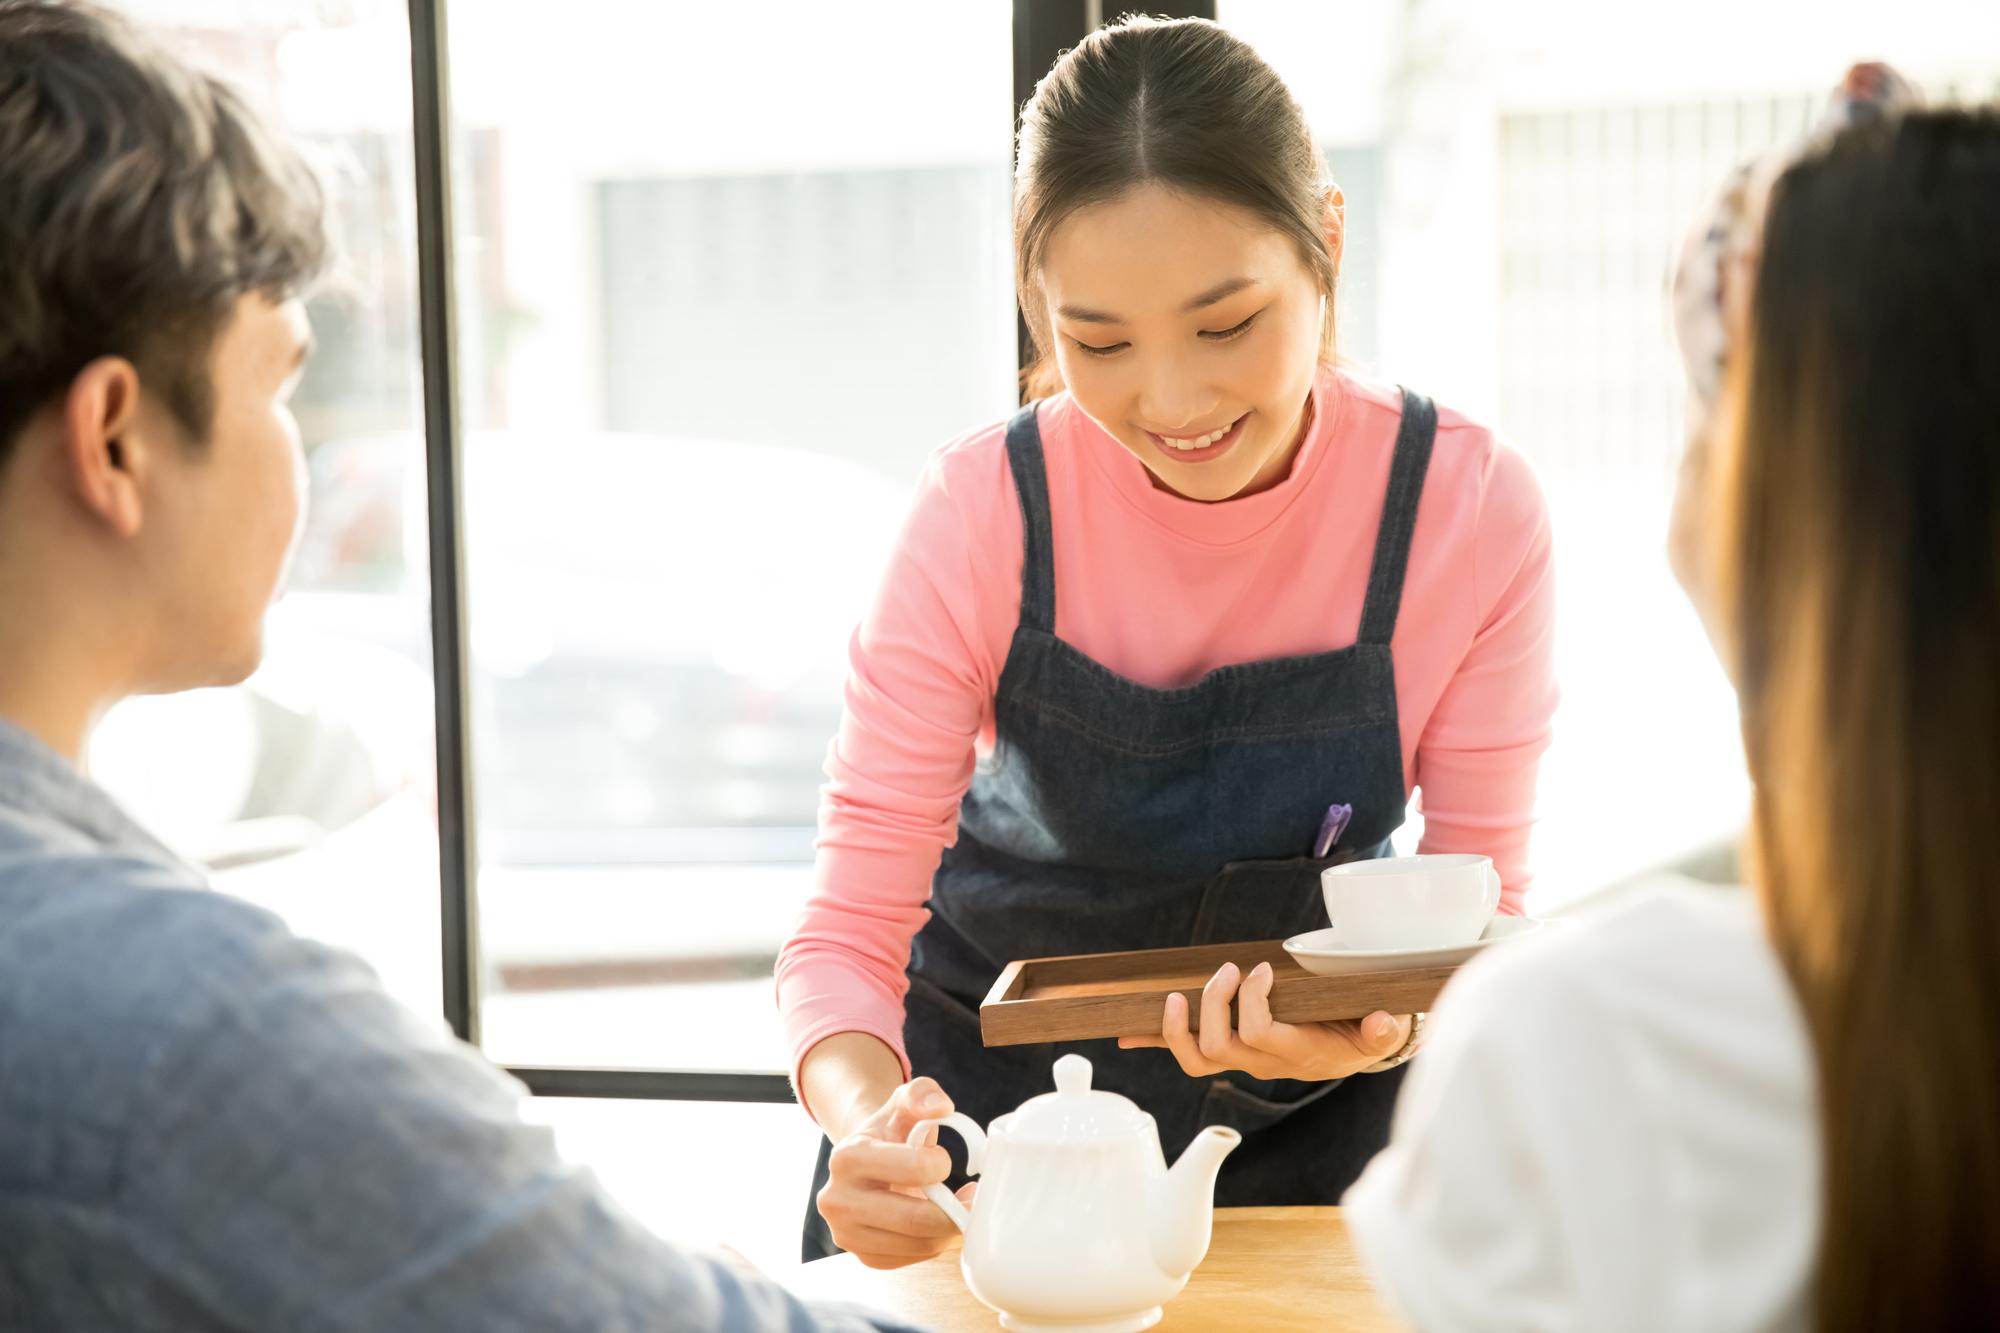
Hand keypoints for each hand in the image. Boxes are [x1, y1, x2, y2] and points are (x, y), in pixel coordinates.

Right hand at [814, 1076, 976, 1269]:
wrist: (866, 1162)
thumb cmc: (890, 1131)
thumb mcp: (903, 1103)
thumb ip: (922, 1094)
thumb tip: (941, 1107)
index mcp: (846, 1157)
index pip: (913, 1170)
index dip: (941, 1165)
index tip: (943, 1159)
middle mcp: (837, 1200)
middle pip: (915, 1219)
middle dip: (953, 1210)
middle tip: (968, 1198)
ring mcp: (847, 1234)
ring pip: (918, 1244)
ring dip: (948, 1229)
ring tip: (956, 1207)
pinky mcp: (863, 1256)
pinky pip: (912, 1259)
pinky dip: (935, 1243)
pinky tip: (936, 1222)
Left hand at [1117, 960, 1412, 1081]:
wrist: (1356, 1050)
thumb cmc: (1365, 1032)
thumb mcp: (1381, 1029)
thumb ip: (1380, 1030)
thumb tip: (1380, 1024)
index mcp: (1298, 1053)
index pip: (1261, 1034)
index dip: (1253, 1003)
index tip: (1262, 969)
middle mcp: (1265, 1062)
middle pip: (1221, 1047)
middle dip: (1214, 1004)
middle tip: (1227, 969)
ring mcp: (1245, 1059)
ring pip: (1198, 1059)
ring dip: (1177, 1028)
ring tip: (1175, 995)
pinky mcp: (1233, 1052)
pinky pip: (1190, 1054)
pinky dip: (1159, 1040)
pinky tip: (1129, 1034)